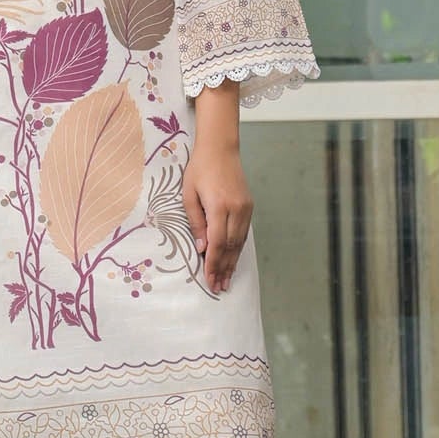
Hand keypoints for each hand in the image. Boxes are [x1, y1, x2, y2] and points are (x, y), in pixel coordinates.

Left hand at [182, 140, 252, 293]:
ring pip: (239, 242)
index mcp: (219, 206)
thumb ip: (196, 222)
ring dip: (232, 262)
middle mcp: (236, 209)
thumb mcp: (189, 195)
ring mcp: (245, 208)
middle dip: (223, 269)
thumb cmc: (199, 170)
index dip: (213, 264)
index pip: (216, 243)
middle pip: (230, 247)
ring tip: (226, 279)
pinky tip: (233, 260)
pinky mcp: (249, 207)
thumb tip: (201, 249)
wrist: (220, 149)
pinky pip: (243, 233)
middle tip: (219, 287)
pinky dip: (237, 249)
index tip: (209, 281)